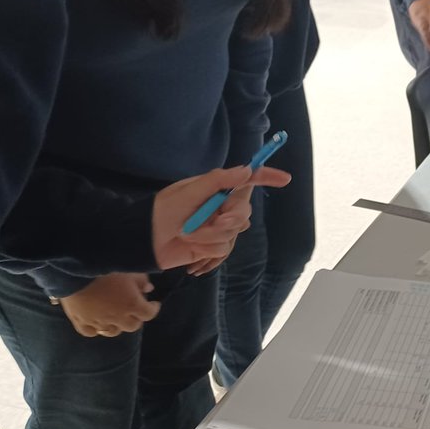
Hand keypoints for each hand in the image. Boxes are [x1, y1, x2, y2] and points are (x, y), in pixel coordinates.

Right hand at [60, 273, 159, 337]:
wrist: (74, 270)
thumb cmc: (106, 268)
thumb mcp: (129, 269)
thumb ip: (141, 281)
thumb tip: (149, 289)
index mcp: (132, 305)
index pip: (149, 314)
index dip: (153, 309)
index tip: (153, 303)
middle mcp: (117, 318)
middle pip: (132, 326)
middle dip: (136, 318)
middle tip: (134, 309)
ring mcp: (98, 322)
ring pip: (112, 332)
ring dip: (117, 326)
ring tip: (117, 317)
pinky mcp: (80, 322)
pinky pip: (90, 332)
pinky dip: (96, 329)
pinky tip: (96, 324)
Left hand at [152, 164, 291, 273]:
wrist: (144, 242)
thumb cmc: (161, 212)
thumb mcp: (187, 191)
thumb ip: (217, 180)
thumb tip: (246, 170)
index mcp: (215, 189)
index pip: (246, 180)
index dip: (266, 177)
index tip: (285, 179)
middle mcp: (220, 207)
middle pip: (244, 210)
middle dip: (230, 217)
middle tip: (215, 220)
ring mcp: (217, 227)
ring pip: (234, 233)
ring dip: (211, 237)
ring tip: (188, 236)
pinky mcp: (213, 247)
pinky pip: (224, 250)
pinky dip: (209, 253)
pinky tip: (193, 258)